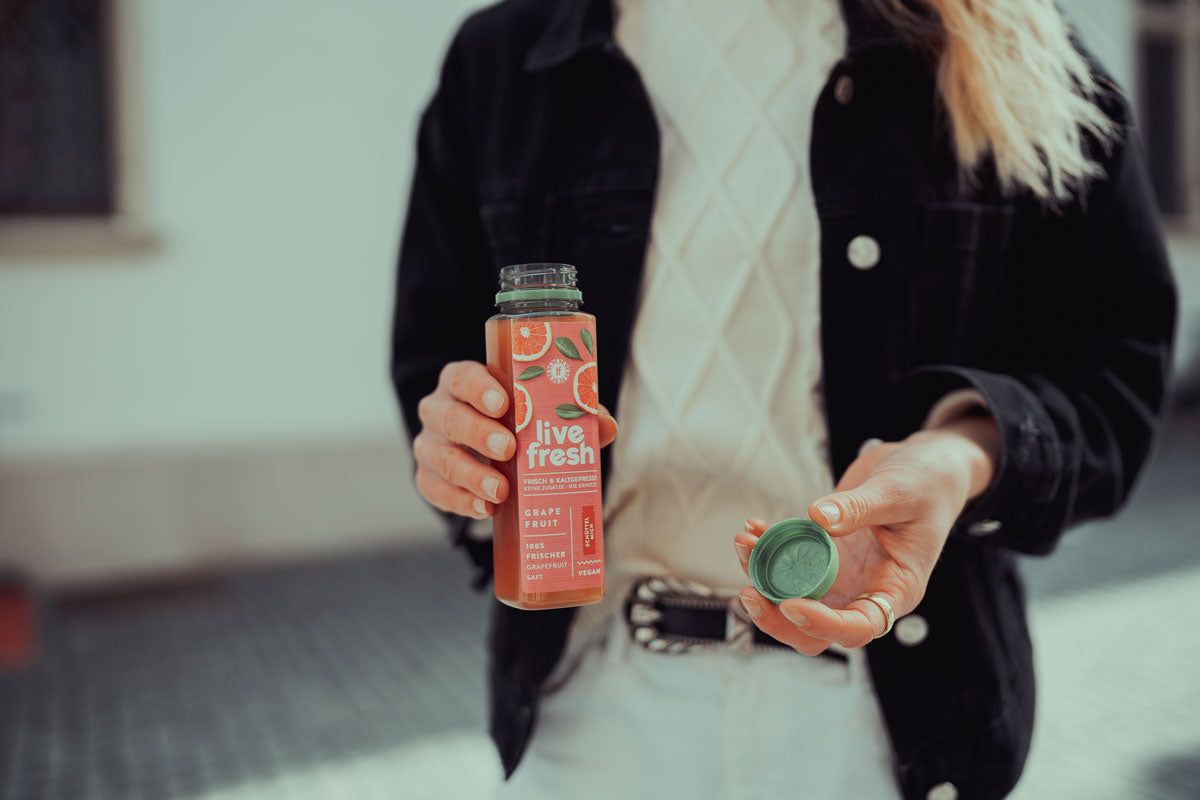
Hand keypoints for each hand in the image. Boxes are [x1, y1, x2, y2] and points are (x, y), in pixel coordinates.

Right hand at [413, 361, 617, 518]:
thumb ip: (573, 414)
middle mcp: (439, 409)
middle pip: (450, 417)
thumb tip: (605, 424)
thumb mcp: (542, 412)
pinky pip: (436, 491)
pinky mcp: (429, 478)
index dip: (480, 389)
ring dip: (472, 475)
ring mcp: (429, 445)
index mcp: (463, 382)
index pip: (463, 377)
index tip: (504, 404)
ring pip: (441, 458)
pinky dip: (461, 502)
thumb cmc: (519, 423)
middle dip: (478, 433)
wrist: (492, 455)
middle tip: (509, 449)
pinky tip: (484, 510)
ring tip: (500, 491)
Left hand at [732, 416, 998, 653]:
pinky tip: (755, 527)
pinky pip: (788, 565)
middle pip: (816, 631)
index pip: (858, 627)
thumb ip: (860, 507)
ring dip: (763, 580)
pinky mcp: (824, 555)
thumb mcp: (899, 492)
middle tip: (750, 592)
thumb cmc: (927, 483)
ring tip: (745, 542)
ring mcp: (842, 576)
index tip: (790, 603)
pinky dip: (766, 552)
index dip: (821, 624)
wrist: (925, 465)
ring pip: (794, 599)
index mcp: (896, 590)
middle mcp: (865, 591)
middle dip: (778, 618)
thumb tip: (817, 517)